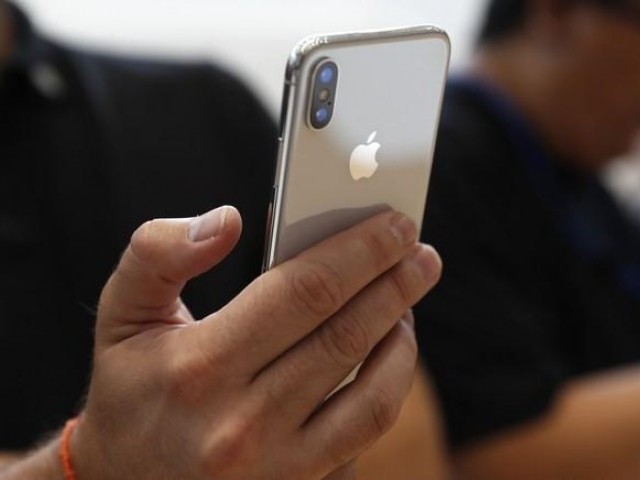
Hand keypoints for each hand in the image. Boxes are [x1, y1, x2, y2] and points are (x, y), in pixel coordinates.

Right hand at [73, 206, 441, 479]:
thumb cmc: (130, 391)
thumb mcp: (122, 313)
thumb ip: (158, 253)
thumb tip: (227, 221)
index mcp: (201, 366)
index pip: (304, 292)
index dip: (358, 251)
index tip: (393, 226)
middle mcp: (243, 422)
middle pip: (345, 335)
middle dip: (396, 284)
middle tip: (422, 254)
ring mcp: (277, 463)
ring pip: (371, 392)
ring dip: (402, 337)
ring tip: (409, 299)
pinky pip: (365, 432)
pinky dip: (390, 384)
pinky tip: (390, 351)